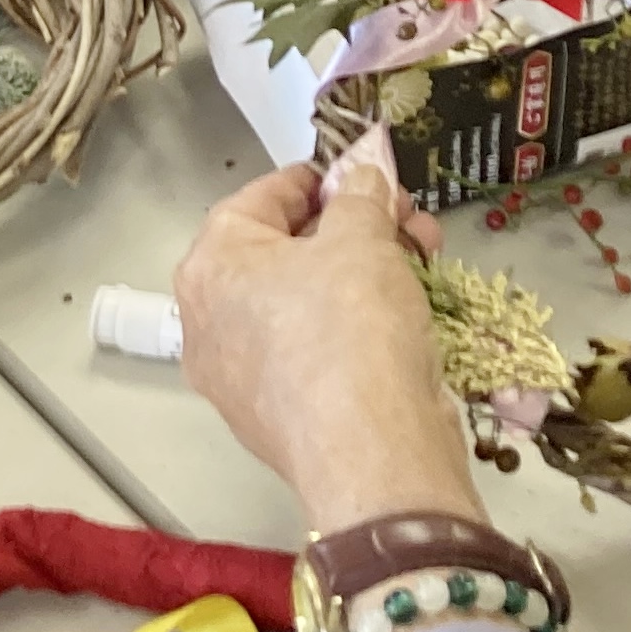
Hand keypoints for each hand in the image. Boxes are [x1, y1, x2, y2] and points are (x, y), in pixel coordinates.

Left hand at [174, 157, 472, 530]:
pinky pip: (314, 352)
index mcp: (210, 266)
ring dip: (364, 274)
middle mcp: (207, 322)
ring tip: (424, 262)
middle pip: (284, 252)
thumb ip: (361, 195)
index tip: (365, 174)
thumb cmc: (351, 329)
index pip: (262, 197)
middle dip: (355, 228)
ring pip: (304, 304)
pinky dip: (354, 327)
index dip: (320, 178)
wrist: (374, 457)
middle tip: (410, 221)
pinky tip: (405, 318)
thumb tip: (363, 175)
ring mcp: (238, 379)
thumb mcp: (362, 238)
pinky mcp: (276, 420)